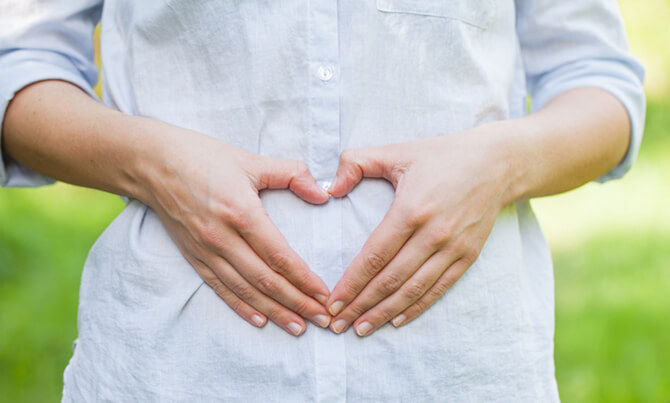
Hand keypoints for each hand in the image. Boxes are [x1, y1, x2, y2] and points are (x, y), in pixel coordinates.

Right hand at [139, 121, 332, 335]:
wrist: (152, 163)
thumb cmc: (203, 157)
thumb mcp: (251, 159)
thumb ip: (291, 174)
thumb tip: (323, 194)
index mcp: (241, 212)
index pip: (279, 256)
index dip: (304, 279)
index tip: (325, 294)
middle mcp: (222, 238)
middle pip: (266, 280)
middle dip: (297, 303)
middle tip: (322, 319)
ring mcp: (206, 250)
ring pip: (245, 290)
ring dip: (274, 311)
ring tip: (298, 326)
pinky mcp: (193, 256)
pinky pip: (220, 288)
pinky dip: (241, 307)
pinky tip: (260, 320)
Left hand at [325, 124, 514, 335]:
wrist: (498, 162)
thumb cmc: (442, 155)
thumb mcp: (397, 151)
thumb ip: (355, 163)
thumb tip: (328, 188)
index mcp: (411, 209)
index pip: (374, 256)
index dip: (351, 283)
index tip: (332, 302)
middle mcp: (433, 234)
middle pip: (390, 280)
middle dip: (361, 305)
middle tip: (337, 325)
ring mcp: (453, 248)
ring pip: (413, 290)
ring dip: (385, 313)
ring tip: (361, 329)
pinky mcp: (468, 255)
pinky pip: (439, 288)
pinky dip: (417, 307)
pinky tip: (397, 320)